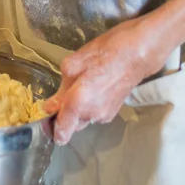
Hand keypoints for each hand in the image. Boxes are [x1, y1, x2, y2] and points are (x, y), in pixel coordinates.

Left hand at [44, 18, 167, 144]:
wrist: (138, 53)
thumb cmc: (104, 52)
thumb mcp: (74, 63)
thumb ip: (60, 88)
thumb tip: (51, 106)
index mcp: (78, 103)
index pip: (61, 132)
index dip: (50, 128)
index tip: (46, 118)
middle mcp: (91, 115)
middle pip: (71, 126)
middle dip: (64, 115)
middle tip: (63, 93)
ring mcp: (105, 115)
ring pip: (83, 120)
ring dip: (78, 109)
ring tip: (82, 85)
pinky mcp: (114, 112)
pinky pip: (94, 114)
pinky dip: (89, 106)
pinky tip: (94, 87)